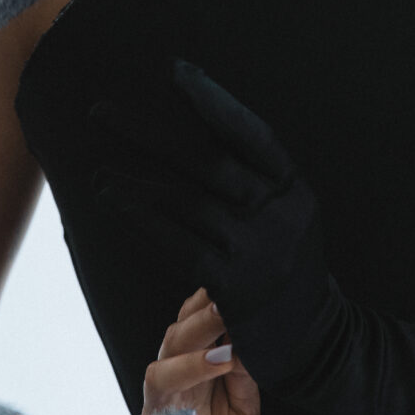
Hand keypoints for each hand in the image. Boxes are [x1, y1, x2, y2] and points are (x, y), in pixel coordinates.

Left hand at [87, 57, 346, 393]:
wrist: (316, 342)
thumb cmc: (288, 269)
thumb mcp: (287, 216)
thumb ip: (255, 180)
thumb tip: (202, 127)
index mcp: (295, 189)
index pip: (252, 133)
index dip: (213, 101)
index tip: (174, 71)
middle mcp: (281, 214)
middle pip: (210, 162)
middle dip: (150, 134)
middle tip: (100, 112)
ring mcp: (260, 250)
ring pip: (189, 203)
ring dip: (136, 183)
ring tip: (97, 172)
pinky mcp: (236, 287)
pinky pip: (180, 244)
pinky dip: (144, 220)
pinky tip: (114, 204)